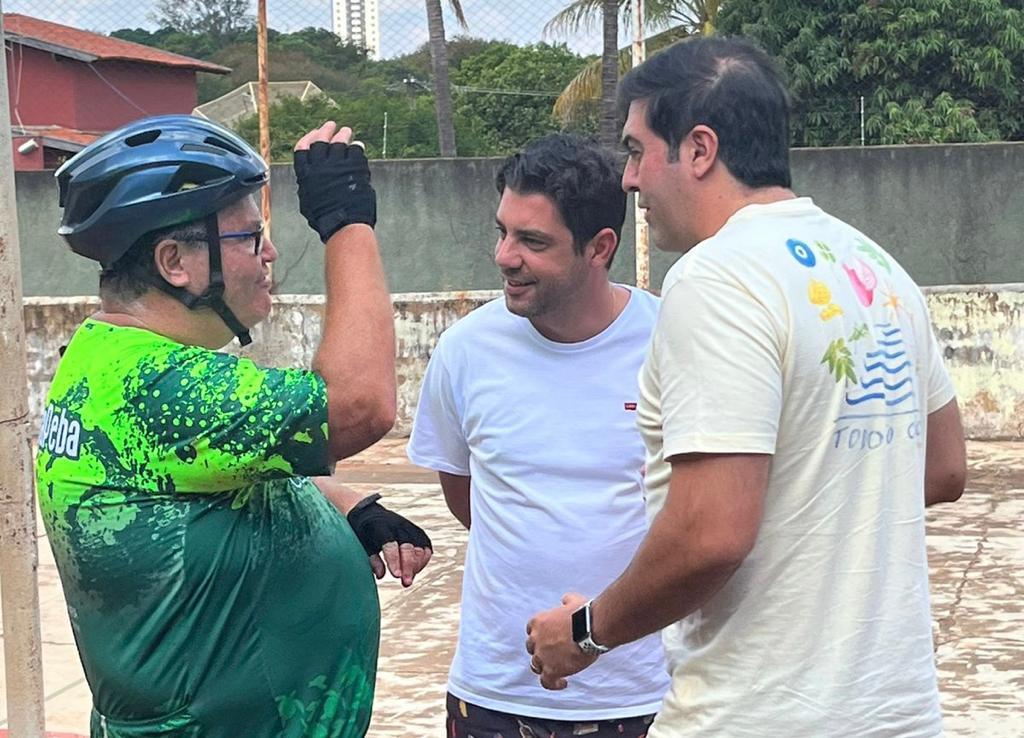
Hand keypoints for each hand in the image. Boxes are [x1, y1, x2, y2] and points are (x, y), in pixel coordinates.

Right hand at [293, 121, 376, 241]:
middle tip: (331, 125)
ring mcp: (337, 165)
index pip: (302, 148)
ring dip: (342, 135)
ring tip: (346, 131)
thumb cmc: (326, 219)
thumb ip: (308, 186)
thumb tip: (308, 181)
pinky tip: (358, 146)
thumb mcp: (308, 201)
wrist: (345, 224)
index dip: (308, 138)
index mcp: (305, 174)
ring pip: (339, 142)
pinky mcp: (353, 167)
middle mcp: (319, 167)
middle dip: (325, 130)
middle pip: (321, 141)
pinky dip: (356, 147)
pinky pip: (355, 150)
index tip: (314, 132)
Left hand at [346, 494, 431, 586]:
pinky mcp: (418, 532)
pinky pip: (426, 548)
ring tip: (407, 579)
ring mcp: (410, 528)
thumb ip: (372, 560)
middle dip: (408, 567)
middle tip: (406, 583)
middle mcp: (398, 526)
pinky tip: (414, 570)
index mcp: (381, 527)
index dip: (394, 560)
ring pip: (420, 549)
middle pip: (408, 548)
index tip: (396, 576)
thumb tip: (381, 575)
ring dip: (416, 566)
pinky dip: (422, 561)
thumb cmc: (364, 533)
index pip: (390, 545)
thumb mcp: (363, 546)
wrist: (371, 514)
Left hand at [525, 593, 597, 689]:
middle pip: (532, 648)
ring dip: (545, 667)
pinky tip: (563, 683)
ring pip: (536, 666)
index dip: (540, 635)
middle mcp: (536, 639)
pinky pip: (546, 682)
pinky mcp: (551, 670)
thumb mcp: (573, 601)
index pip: (531, 630)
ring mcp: (542, 656)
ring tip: (558, 669)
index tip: (548, 637)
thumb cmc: (584, 614)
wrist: (590, 628)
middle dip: (541, 651)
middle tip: (553, 653)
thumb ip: (566, 601)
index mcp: (539, 622)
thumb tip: (565, 600)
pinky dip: (553, 684)